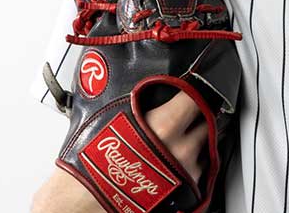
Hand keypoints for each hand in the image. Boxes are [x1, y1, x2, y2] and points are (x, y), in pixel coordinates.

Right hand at [30, 90, 208, 212]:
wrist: (81, 204)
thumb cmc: (90, 164)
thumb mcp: (113, 117)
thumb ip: (143, 101)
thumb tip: (153, 87)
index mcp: (165, 125)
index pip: (198, 96)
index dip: (198, 90)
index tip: (195, 88)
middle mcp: (182, 150)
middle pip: (207, 121)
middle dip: (198, 117)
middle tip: (184, 116)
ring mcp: (186, 173)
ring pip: (205, 147)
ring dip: (194, 142)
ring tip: (170, 144)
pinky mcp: (186, 193)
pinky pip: (198, 171)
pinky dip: (189, 164)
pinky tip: (169, 163)